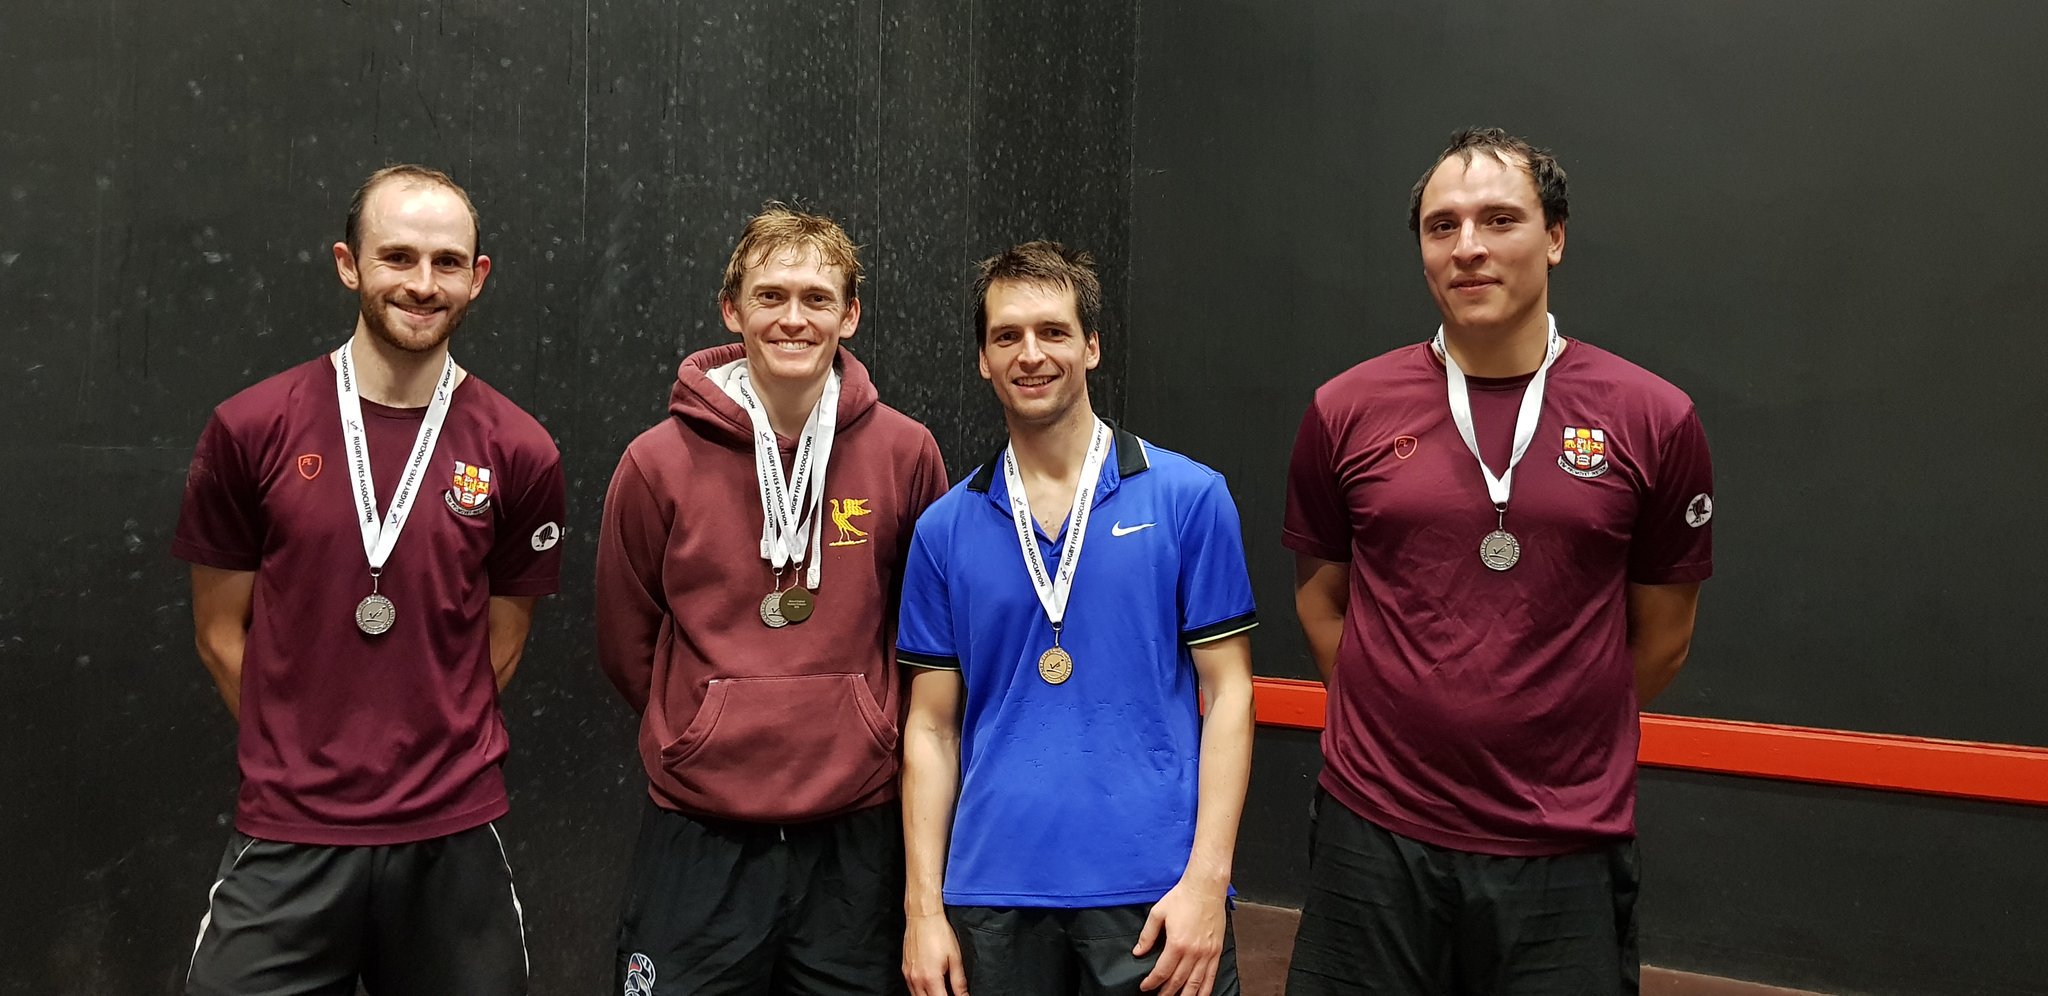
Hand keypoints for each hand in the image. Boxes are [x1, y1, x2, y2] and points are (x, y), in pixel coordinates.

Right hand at [903, 911, 968, 995]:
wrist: (922, 917)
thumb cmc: (939, 933)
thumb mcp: (955, 958)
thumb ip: (959, 982)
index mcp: (931, 978)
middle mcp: (916, 980)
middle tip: (947, 993)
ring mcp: (908, 976)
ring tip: (940, 990)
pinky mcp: (904, 970)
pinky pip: (911, 989)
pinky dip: (920, 993)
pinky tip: (930, 987)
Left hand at [1133, 878, 1226, 994]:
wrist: (1206, 888)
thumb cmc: (1183, 897)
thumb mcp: (1158, 913)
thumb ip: (1147, 935)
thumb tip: (1138, 951)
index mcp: (1177, 943)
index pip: (1162, 972)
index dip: (1152, 983)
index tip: (1145, 987)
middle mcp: (1193, 952)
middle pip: (1178, 981)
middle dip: (1166, 993)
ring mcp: (1207, 953)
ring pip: (1195, 983)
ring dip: (1185, 995)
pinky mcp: (1216, 951)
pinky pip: (1211, 976)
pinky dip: (1205, 990)